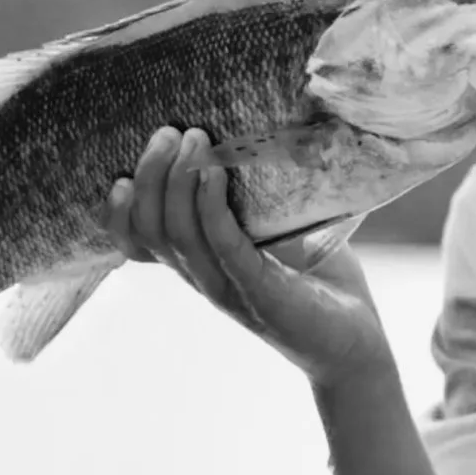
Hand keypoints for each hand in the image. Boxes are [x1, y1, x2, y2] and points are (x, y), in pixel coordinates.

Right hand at [103, 125, 392, 387]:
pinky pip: (223, 245)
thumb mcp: (280, 232)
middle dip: (151, 176)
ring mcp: (229, 288)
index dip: (118, 212)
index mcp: (201, 266)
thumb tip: (257, 137)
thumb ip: (258, 198)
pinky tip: (214, 173)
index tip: (123, 171)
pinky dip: (211, 207)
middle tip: (167, 133)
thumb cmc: (320, 281)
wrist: (357, 341)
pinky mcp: (262, 291)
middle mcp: (205, 279)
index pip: (137, 246)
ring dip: (178, 181)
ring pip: (178, 236)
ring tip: (192, 140)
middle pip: (151, 231)